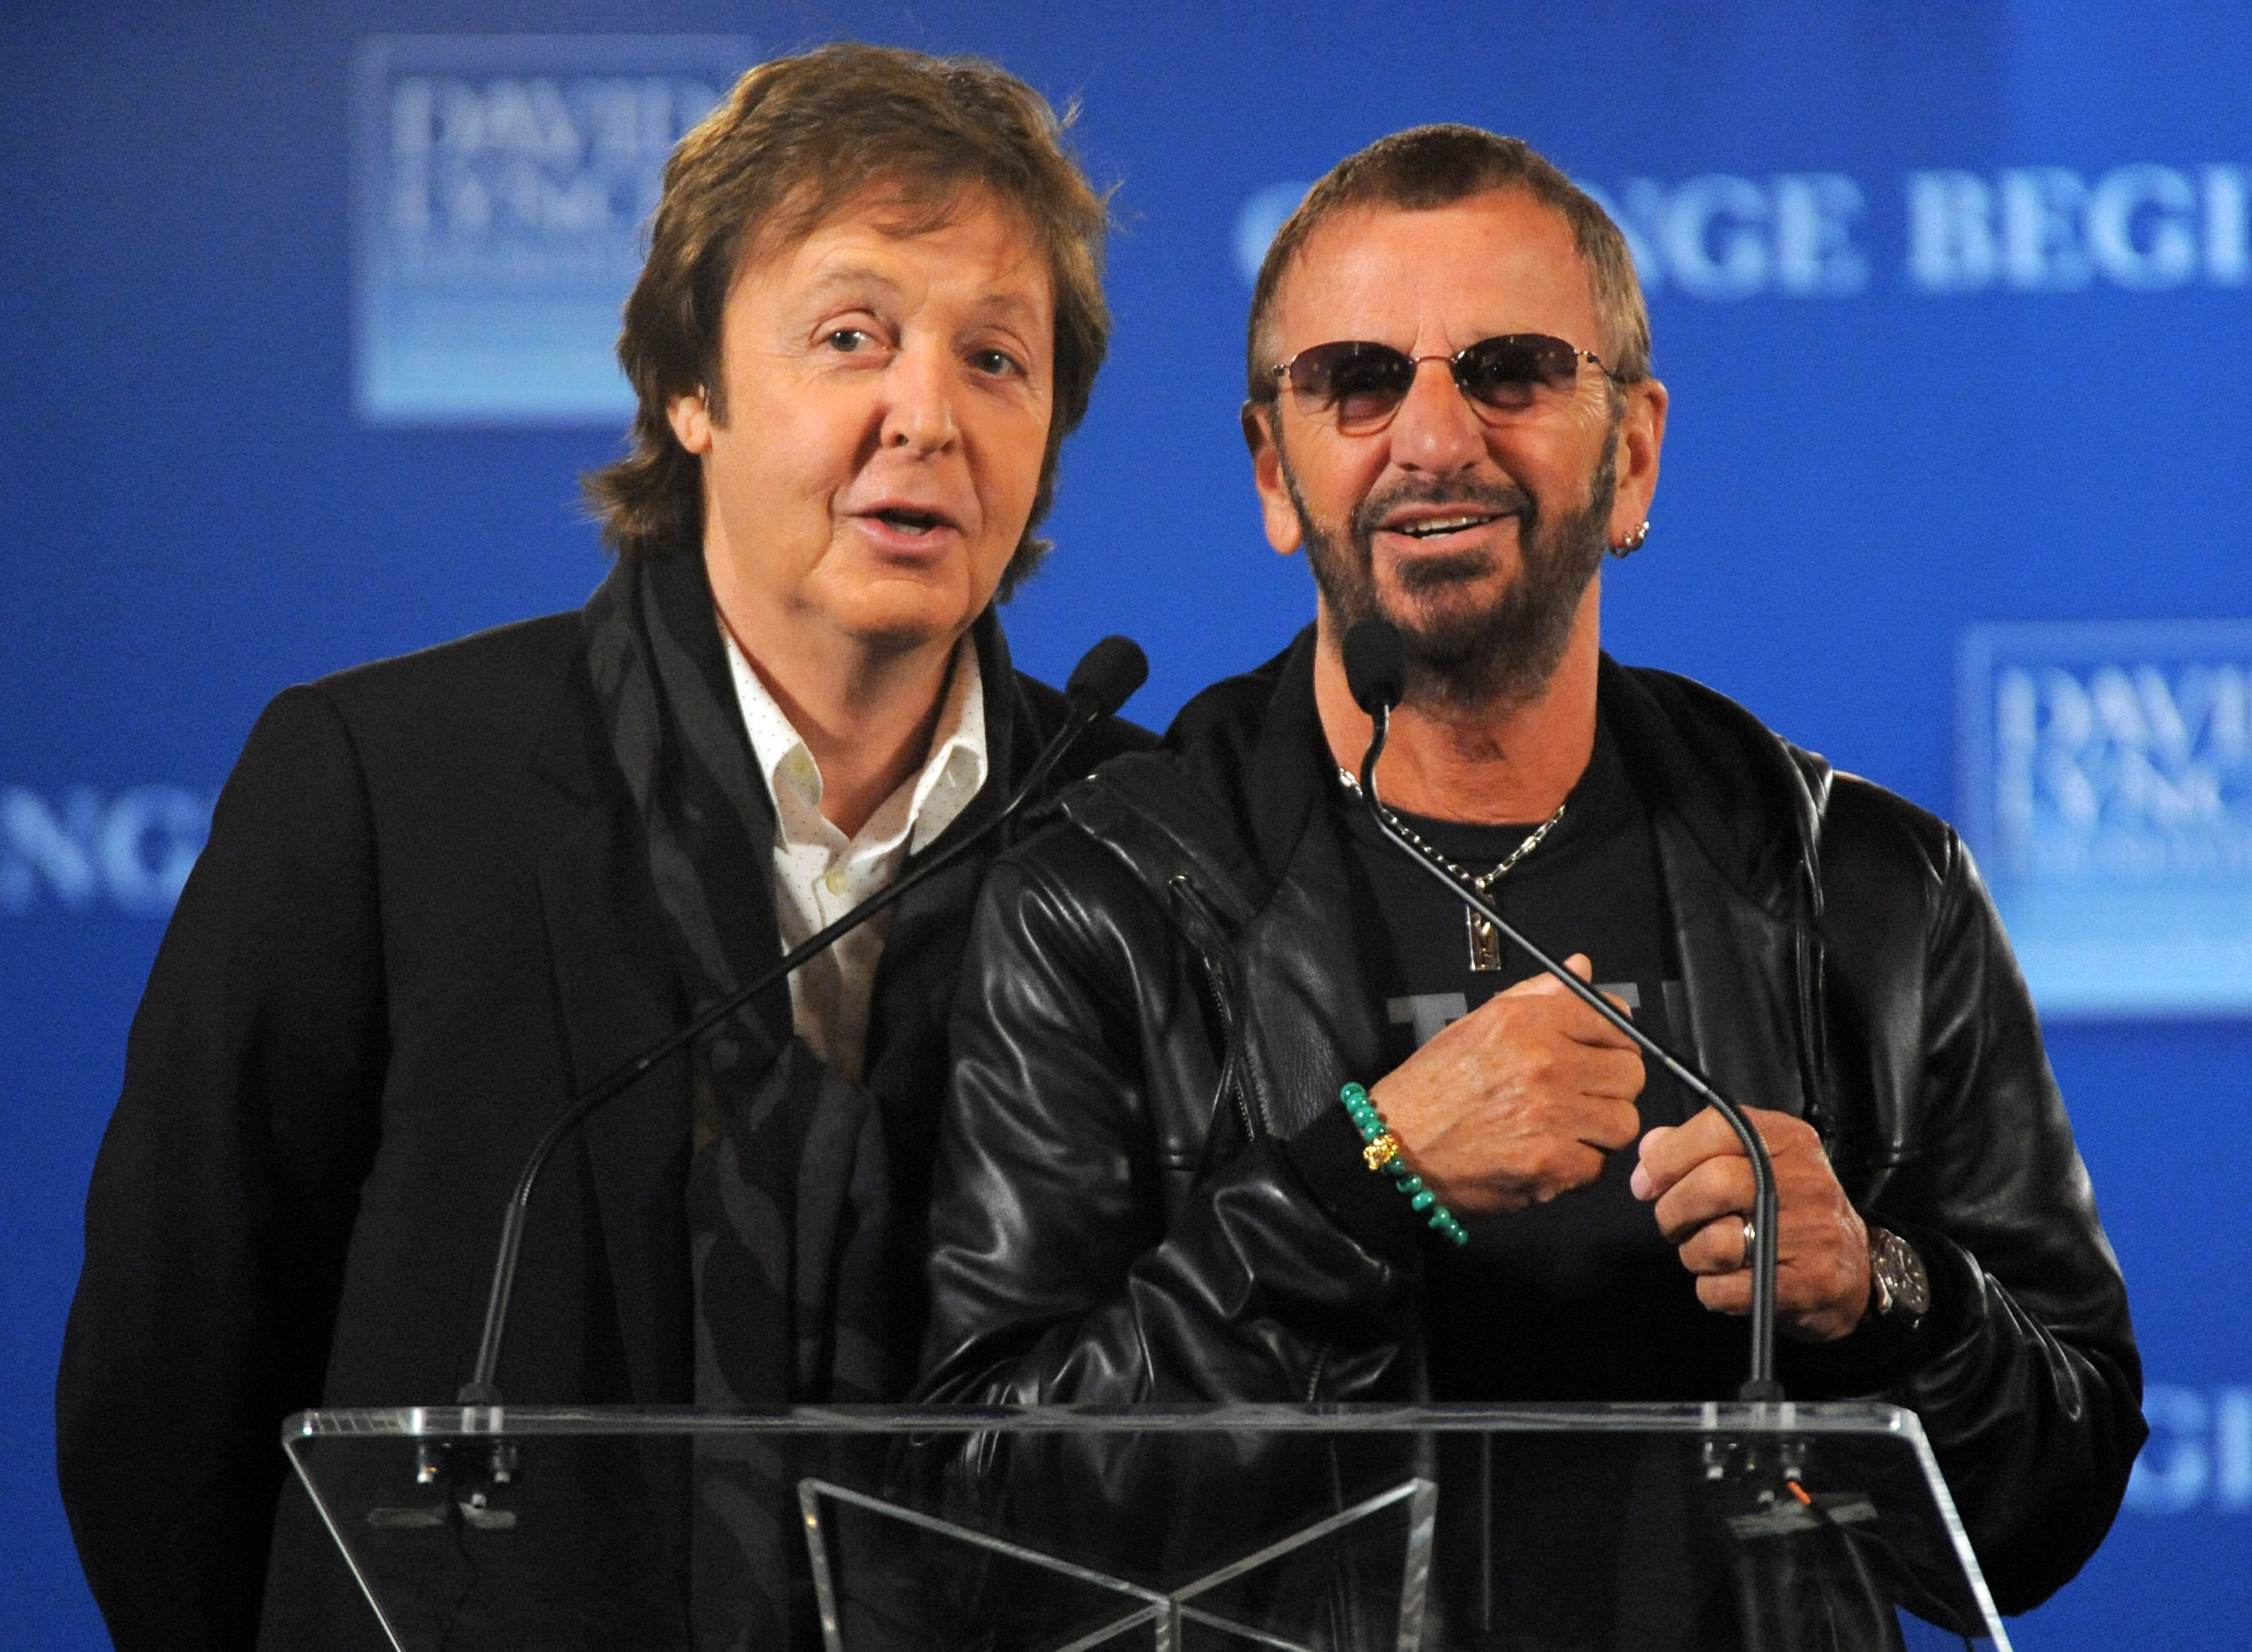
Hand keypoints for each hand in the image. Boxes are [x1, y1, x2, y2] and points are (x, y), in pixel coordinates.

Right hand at [1370, 955, 1644, 1216]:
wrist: (1395, 1147)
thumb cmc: (1433, 1086)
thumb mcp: (1479, 1023)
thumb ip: (1538, 994)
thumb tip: (1582, 967)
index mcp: (1528, 1021)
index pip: (1615, 1022)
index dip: (1615, 1042)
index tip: (1604, 1055)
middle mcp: (1545, 1063)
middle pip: (1629, 1074)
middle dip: (1611, 1087)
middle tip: (1583, 1097)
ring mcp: (1551, 1116)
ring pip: (1622, 1123)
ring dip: (1600, 1130)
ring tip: (1567, 1130)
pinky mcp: (1551, 1164)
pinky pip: (1598, 1166)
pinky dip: (1577, 1168)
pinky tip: (1548, 1157)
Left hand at [1630, 1105, 1869, 1340]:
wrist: (1853, 1268)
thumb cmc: (1788, 1208)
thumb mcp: (1753, 1162)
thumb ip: (1697, 1148)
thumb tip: (1650, 1149)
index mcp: (1789, 1139)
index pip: (1718, 1128)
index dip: (1668, 1157)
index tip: (1646, 1183)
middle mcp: (1807, 1180)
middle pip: (1713, 1185)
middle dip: (1673, 1210)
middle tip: (1671, 1223)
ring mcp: (1814, 1233)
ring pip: (1717, 1242)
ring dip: (1692, 1254)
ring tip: (1703, 1253)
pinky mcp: (1811, 1283)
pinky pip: (1730, 1289)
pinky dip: (1712, 1289)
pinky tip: (1724, 1281)